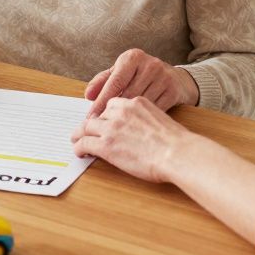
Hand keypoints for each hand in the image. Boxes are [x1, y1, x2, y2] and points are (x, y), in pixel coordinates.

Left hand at [71, 96, 192, 183]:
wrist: (178, 154)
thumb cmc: (175, 141)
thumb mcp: (159, 117)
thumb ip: (143, 116)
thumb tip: (134, 126)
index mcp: (135, 101)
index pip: (112, 103)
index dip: (103, 113)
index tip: (98, 118)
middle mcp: (121, 111)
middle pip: (98, 115)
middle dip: (90, 123)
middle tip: (83, 130)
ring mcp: (112, 127)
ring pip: (86, 127)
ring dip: (80, 134)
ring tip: (76, 140)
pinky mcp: (106, 144)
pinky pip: (85, 143)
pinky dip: (79, 147)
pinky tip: (79, 151)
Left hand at [84, 48, 198, 117]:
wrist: (177, 80)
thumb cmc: (142, 77)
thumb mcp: (122, 72)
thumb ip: (103, 81)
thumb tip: (88, 95)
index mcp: (133, 57)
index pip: (114, 82)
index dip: (101, 101)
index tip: (90, 117)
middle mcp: (149, 64)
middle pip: (127, 94)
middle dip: (111, 113)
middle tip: (99, 127)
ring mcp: (164, 77)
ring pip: (140, 104)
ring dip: (126, 119)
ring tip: (115, 130)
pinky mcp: (173, 91)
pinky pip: (154, 110)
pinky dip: (143, 120)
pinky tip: (135, 128)